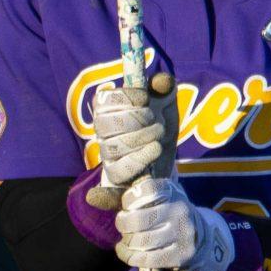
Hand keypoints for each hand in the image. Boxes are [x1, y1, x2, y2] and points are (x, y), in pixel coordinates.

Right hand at [86, 70, 176, 211]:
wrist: (166, 158)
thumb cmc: (160, 125)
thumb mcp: (165, 104)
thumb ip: (164, 88)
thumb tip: (162, 82)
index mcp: (109, 112)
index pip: (103, 101)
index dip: (124, 97)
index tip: (145, 98)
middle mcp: (103, 135)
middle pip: (106, 125)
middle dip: (136, 121)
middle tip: (157, 124)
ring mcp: (108, 159)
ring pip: (114, 149)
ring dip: (141, 143)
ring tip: (158, 143)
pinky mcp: (117, 183)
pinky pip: (113, 183)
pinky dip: (112, 186)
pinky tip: (109, 188)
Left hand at [116, 176, 236, 270]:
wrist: (201, 240)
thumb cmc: (168, 217)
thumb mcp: (156, 200)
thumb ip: (128, 198)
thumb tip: (91, 196)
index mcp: (172, 192)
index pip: (145, 190)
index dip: (128, 199)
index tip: (127, 206)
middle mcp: (180, 210)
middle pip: (138, 219)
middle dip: (123, 224)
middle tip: (122, 226)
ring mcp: (182, 234)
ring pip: (141, 241)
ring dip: (127, 243)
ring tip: (125, 241)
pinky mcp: (181, 255)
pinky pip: (147, 259)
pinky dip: (130, 257)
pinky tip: (127, 253)